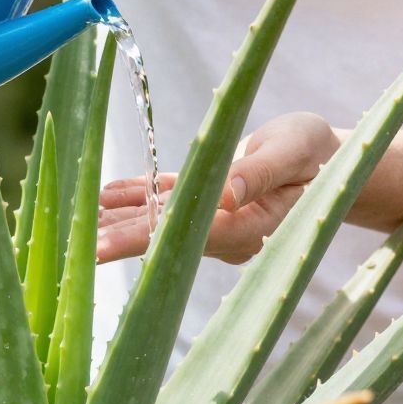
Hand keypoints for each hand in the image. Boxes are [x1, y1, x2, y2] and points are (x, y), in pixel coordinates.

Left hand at [97, 113, 339, 264]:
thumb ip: (261, 172)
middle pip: (161, 237)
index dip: (135, 241)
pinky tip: (105, 194)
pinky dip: (137, 197)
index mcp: (246, 227)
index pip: (180, 237)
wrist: (334, 164)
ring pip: (160, 222)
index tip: (94, 251)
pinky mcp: (213, 203)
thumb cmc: (320, 155)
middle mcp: (226, 234)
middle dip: (113, 238)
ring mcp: (218, 222)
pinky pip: (169, 204)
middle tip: (67, 246)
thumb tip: (227, 193)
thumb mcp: (296, 152)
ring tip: (75, 218)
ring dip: (118, 219)